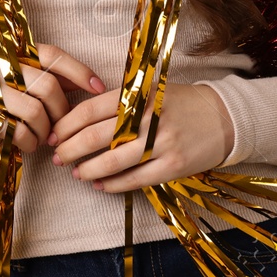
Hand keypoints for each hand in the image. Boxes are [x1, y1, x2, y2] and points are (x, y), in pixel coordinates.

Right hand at [0, 44, 105, 152]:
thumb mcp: (0, 75)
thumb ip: (35, 76)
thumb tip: (80, 84)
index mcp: (5, 51)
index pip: (50, 53)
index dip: (78, 70)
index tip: (98, 87)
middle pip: (48, 86)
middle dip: (61, 113)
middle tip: (59, 128)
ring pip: (35, 112)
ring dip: (45, 132)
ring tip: (40, 139)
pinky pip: (17, 131)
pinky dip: (27, 143)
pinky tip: (24, 145)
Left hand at [47, 83, 234, 193]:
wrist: (223, 118)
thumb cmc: (178, 103)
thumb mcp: (148, 91)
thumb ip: (118, 102)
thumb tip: (77, 121)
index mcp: (138, 94)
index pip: (91, 110)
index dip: (66, 125)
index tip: (53, 134)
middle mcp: (148, 117)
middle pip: (97, 136)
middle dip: (70, 149)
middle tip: (57, 157)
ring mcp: (162, 143)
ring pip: (113, 161)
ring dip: (88, 169)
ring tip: (76, 173)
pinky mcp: (173, 166)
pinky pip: (135, 179)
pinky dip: (113, 184)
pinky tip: (100, 185)